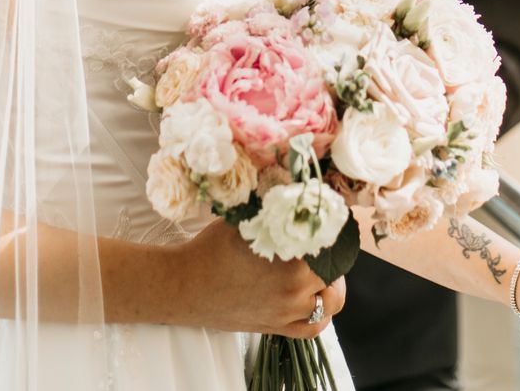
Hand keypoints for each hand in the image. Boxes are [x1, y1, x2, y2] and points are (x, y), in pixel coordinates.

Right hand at [166, 217, 346, 337]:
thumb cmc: (210, 249)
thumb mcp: (246, 220)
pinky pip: (313, 328)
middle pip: (334, 272)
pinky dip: (321, 314)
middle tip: (325, 240)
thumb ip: (276, 210)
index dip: (336, 228)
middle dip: (333, 254)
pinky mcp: (275, 329)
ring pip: (330, 303)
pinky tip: (316, 298)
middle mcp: (295, 292)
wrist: (183, 286)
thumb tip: (299, 190)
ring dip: (331, 284)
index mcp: (292, 263)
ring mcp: (287, 314)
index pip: (332, 244)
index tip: (334, 217)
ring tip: (324, 269)